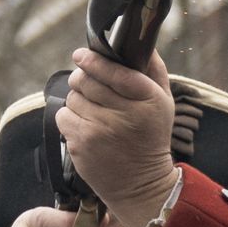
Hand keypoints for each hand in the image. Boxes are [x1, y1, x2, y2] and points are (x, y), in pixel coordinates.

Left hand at [57, 47, 180, 223]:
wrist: (141, 184)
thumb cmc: (151, 138)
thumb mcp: (164, 103)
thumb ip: (154, 70)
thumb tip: (139, 42)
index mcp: (148, 100)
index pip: (114, 70)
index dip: (93, 60)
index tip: (81, 55)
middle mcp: (125, 114)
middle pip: (87, 80)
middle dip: (82, 78)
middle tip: (86, 83)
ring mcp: (101, 130)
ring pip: (73, 97)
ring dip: (78, 100)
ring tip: (92, 111)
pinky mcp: (82, 144)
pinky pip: (63, 116)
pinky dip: (70, 117)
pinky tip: (85, 125)